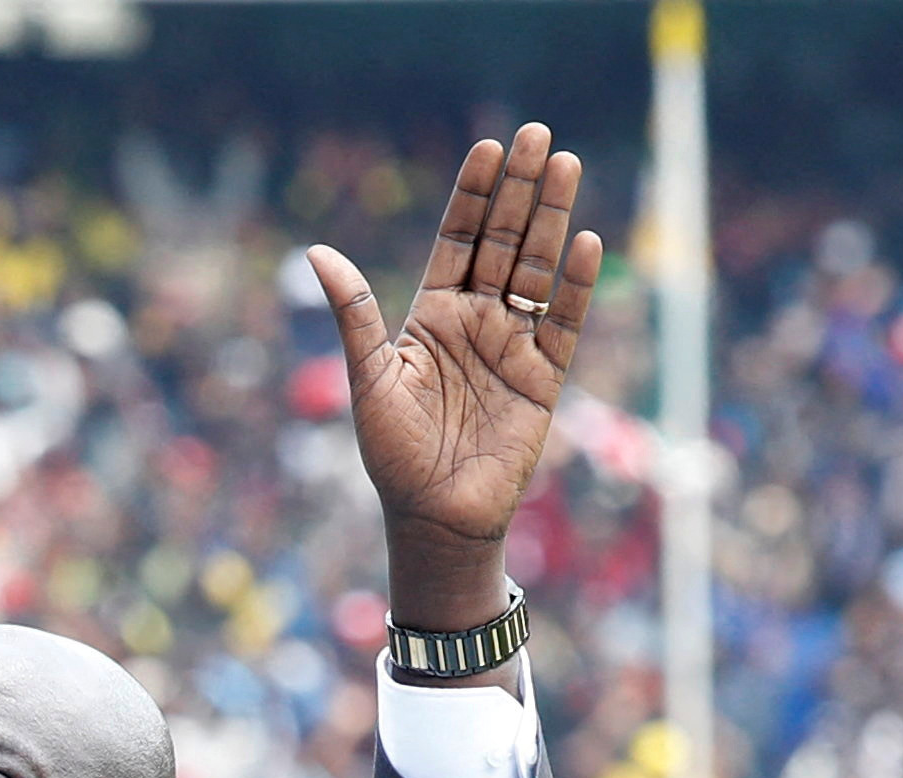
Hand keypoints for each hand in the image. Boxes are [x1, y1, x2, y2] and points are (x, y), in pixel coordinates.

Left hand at [308, 124, 600, 633]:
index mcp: (431, 316)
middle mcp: (476, 322)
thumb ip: (353, 313)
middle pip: (505, 242)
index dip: (473, 196)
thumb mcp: (367, 377)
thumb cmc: (392, 453)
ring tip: (567, 164)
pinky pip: (567, 323)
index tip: (488, 147)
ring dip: (554, 220)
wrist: (433, 516)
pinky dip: (578, 286)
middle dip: (521, 190)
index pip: (458, 240)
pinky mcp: (545, 378)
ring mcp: (514, 346)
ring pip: (540, 270)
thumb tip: (315, 251)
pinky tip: (586, 242)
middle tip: (539, 135)